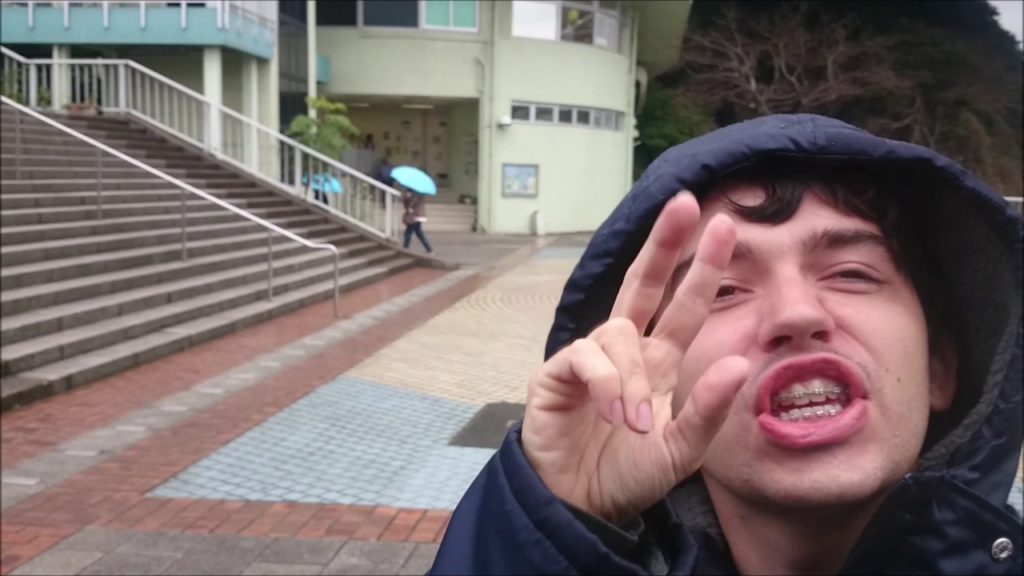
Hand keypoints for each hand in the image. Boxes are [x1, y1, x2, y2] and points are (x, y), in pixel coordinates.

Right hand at [521, 192, 749, 523]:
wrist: (579, 507)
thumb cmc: (628, 476)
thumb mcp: (681, 451)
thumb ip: (708, 410)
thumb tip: (741, 361)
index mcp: (658, 364)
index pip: (683, 305)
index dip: (702, 267)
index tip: (725, 225)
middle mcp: (625, 351)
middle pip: (644, 283)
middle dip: (665, 244)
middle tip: (686, 203)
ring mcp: (589, 359)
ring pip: (618, 331)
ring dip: (632, 376)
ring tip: (633, 422)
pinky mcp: (557, 372)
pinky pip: (586, 355)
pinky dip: (606, 381)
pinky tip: (612, 410)